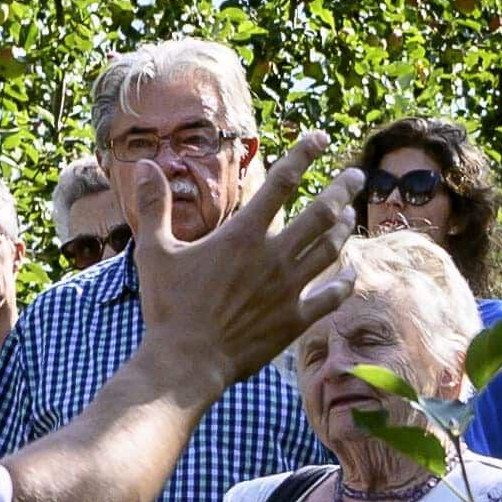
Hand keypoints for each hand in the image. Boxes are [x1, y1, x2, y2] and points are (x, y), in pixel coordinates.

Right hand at [130, 133, 347, 397]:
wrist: (187, 362)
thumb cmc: (169, 306)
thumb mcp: (154, 251)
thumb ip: (154, 205)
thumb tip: (145, 166)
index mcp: (243, 234)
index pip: (282, 183)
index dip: (303, 155)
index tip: (319, 138)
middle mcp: (273, 256)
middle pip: (321, 213)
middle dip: (342, 190)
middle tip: (356, 176)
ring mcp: (289, 288)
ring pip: (330, 249)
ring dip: (344, 229)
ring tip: (350, 215)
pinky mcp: (295, 319)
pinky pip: (331, 295)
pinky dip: (345, 281)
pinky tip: (351, 272)